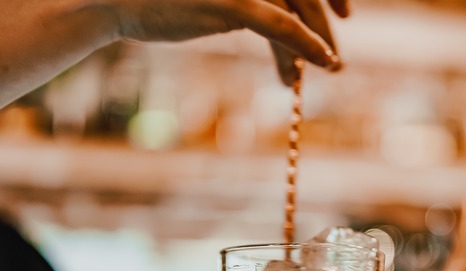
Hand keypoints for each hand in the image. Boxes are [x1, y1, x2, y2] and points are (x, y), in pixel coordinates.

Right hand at [115, 0, 347, 83]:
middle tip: (336, 55)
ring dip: (318, 42)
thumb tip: (282, 19)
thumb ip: (250, 1)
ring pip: (297, 10)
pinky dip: (306, 45)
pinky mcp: (235, 2)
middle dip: (325, 23)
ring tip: (330, 68)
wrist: (120, 0)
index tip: (345, 13)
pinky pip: (280, 26)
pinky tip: (324, 61)